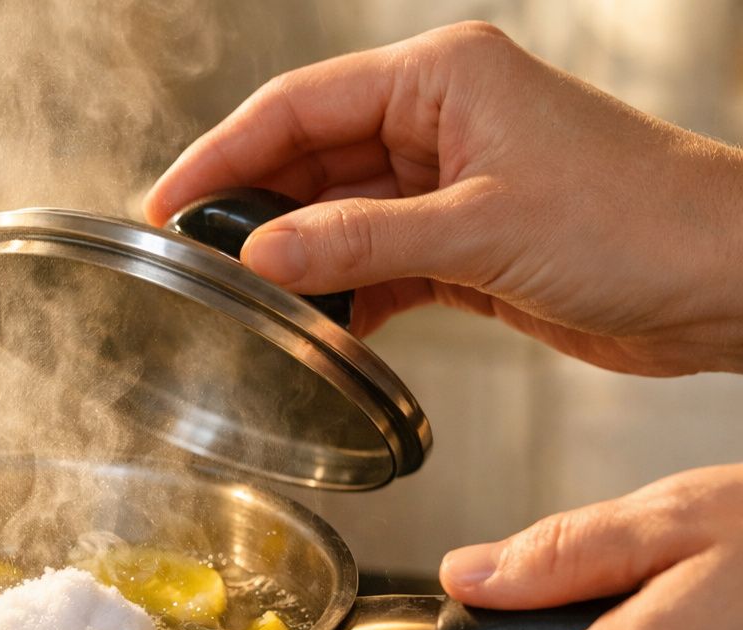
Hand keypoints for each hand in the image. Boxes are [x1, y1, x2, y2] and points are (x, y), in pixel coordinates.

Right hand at [143, 21, 742, 377]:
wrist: (729, 283)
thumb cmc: (642, 222)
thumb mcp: (482, 229)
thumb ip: (361, 241)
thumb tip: (263, 251)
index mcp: (441, 79)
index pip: (297, 105)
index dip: (223, 154)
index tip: (167, 205)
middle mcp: (439, 122)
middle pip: (310, 159)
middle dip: (252, 211)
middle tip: (195, 265)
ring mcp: (451, 184)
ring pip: (340, 217)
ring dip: (299, 260)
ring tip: (250, 303)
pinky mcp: (465, 243)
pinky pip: (377, 263)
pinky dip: (347, 294)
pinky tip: (321, 325)